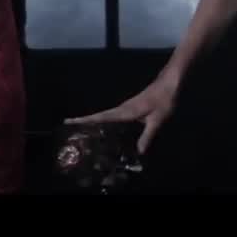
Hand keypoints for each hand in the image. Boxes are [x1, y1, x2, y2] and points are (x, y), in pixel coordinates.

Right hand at [65, 68, 180, 154]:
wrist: (169, 84)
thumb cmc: (164, 101)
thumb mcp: (158, 120)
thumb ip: (147, 136)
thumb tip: (139, 152)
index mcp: (126, 112)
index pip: (102, 117)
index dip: (86, 120)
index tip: (70, 120)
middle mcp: (122, 108)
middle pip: (99, 115)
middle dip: (83, 119)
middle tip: (68, 123)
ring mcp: (125, 107)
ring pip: (105, 115)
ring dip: (92, 119)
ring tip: (79, 127)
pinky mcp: (129, 108)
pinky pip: (112, 115)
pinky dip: (103, 119)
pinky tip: (104, 127)